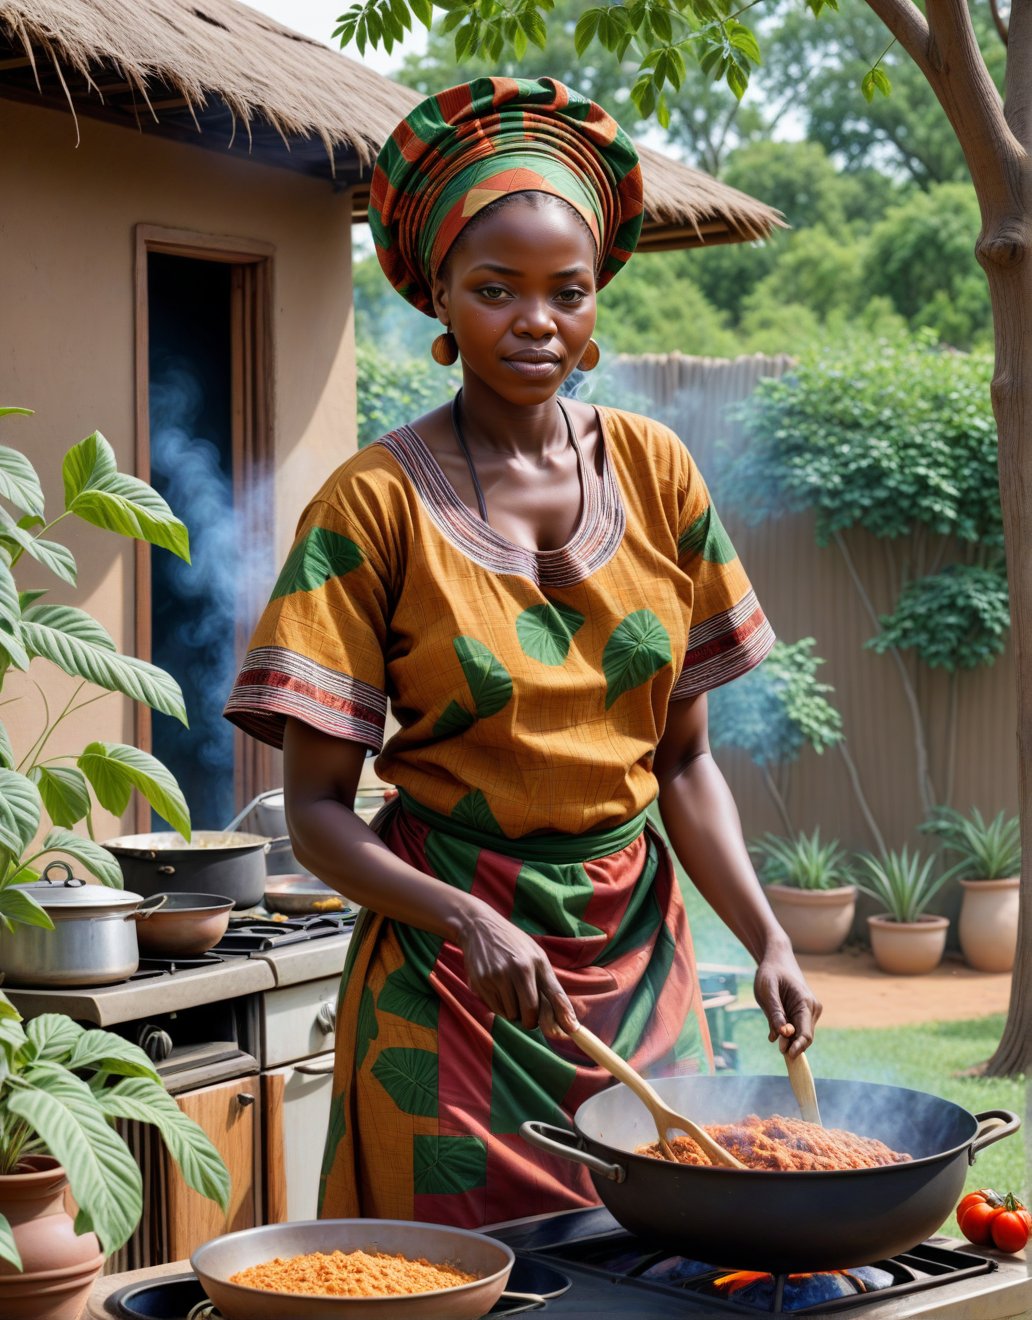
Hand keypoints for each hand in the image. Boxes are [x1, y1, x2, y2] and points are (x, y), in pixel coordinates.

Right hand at [456, 903, 577, 1035]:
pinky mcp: (481, 982)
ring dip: (513, 1012)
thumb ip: (547, 982)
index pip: (555, 994)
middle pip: (531, 1013)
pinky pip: (495, 1009)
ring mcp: (498, 976)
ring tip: (509, 992)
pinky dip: (499, 1007)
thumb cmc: (512, 943)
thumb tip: (561, 1014)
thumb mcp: (534, 954)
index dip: (564, 1015)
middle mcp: (519, 969)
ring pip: (512, 1015)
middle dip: (531, 1020)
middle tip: (528, 1014)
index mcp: (537, 961)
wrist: (479, 926)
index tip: (572, 1030)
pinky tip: (496, 988)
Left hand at [753, 943, 821, 1058]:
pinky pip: (796, 1028)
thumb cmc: (770, 972)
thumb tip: (782, 1034)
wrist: (777, 958)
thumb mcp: (767, 990)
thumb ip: (775, 1012)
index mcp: (805, 1003)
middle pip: (804, 1036)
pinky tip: (774, 1029)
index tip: (788, 1056)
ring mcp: (809, 1011)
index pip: (806, 1033)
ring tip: (773, 1031)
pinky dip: (786, 1032)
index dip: (797, 1047)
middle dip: (790, 1044)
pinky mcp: (803, 1012)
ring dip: (787, 1038)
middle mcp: (812, 1008)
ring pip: (799, 1033)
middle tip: (776, 1044)